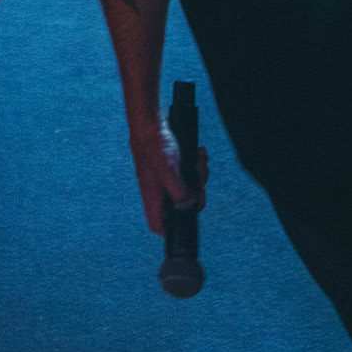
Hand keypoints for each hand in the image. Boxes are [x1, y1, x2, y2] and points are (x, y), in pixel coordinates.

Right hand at [129, 120, 208, 237]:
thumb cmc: (154, 144)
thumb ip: (178, 190)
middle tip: (200, 180)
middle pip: (182, 206)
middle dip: (197, 192)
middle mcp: (159, 192)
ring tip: (199, 160)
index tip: (188, 223)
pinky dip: (197, 165)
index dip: (172, 230)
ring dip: (199, 174)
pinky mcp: (174, 169)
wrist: (152, 121)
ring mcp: (167, 180)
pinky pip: (191, 173)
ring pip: (190, 188)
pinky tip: (199, 153)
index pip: (159, 225)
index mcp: (153, 197)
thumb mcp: (168, 169)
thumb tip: (190, 204)